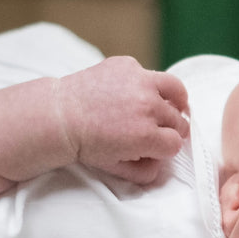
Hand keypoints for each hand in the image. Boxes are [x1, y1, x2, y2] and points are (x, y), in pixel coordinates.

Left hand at [57, 56, 189, 184]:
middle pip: (178, 120)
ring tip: (170, 105)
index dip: (167, 148)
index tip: (159, 147)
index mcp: (146, 136)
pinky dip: (146, 84)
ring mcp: (140, 82)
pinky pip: (150, 74)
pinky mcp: (129, 65)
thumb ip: (145, 172)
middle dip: (170, 129)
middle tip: (159, 130)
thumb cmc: (86, 143)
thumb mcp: (116, 168)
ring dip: (175, 101)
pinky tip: (135, 92)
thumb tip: (162, 164)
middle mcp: (148, 107)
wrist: (60, 116)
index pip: (176, 143)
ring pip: (177, 90)